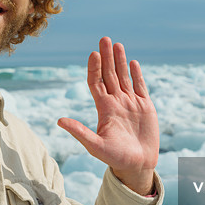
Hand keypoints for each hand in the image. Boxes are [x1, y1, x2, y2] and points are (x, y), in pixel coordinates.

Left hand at [58, 37, 158, 194]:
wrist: (138, 166)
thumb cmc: (115, 158)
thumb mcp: (95, 145)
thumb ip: (79, 132)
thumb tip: (59, 120)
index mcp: (104, 108)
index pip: (96, 83)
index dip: (94, 68)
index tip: (93, 54)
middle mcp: (116, 102)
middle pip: (109, 75)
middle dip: (107, 57)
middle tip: (104, 39)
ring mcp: (131, 103)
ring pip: (124, 77)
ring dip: (120, 61)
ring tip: (117, 44)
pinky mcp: (146, 107)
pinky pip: (140, 87)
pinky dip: (137, 75)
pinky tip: (133, 62)